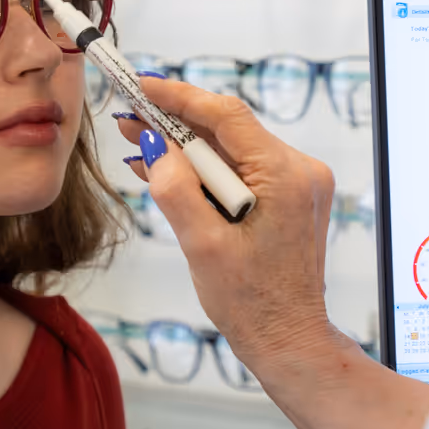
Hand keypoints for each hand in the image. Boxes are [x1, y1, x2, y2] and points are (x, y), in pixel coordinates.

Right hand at [117, 77, 341, 366]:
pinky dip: (206, 173)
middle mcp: (300, 172)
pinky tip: (167, 171)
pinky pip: (242, 171)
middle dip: (175, 126)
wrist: (289, 342)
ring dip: (186, 151)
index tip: (143, 86)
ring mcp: (299, 185)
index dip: (180, 97)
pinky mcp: (291, 198)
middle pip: (228, 131)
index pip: (227, 116)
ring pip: (232, 151)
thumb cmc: (251, 304)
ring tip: (137, 143)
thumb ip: (176, 190)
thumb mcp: (202, 247)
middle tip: (128, 120)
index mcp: (285, 177)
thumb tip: (154, 146)